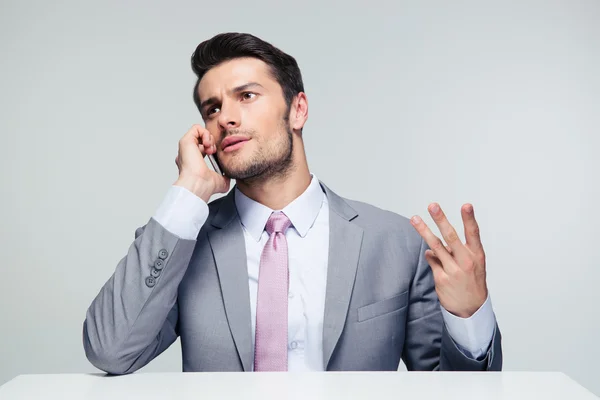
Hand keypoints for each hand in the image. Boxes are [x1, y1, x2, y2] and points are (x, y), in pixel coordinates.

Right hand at [174, 124, 229, 201]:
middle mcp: (187, 154)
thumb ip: (224, 177)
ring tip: (210, 149)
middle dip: (211, 143)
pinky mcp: (185, 141)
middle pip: (201, 140)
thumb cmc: (206, 185)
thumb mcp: (220, 181)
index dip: (212, 149)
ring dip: (209, 138)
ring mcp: (185, 148)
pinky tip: (208, 144)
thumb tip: (229, 177)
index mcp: (193, 163)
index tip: (215, 155)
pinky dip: (205, 133)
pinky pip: (196, 128)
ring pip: (199, 132)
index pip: (203, 150)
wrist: (199, 184)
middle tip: (213, 152)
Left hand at [410, 203, 486, 317]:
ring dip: (423, 230)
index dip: (469, 219)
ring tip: (414, 218)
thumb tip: (440, 242)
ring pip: (435, 246)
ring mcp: (453, 270)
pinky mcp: (441, 278)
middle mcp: (466, 261)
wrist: (471, 308)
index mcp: (477, 255)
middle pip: (451, 236)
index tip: (466, 205)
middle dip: (441, 219)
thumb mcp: (474, 263)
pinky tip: (431, 254)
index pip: (474, 233)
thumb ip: (459, 250)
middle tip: (432, 206)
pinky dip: (430, 254)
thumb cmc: (472, 281)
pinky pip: (431, 260)